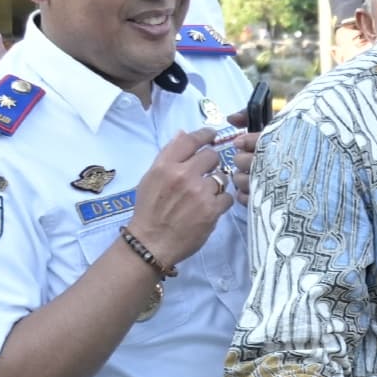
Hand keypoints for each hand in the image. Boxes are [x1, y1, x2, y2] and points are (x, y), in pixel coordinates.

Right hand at [128, 125, 238, 267]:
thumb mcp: (150, 178)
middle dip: (211, 162)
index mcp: (165, 166)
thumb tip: (183, 134)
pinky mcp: (211, 210)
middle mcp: (183, 175)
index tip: (211, 135)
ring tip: (206, 194)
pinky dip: (221, 201)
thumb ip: (167, 157)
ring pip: (222, 176)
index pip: (190, 140)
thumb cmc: (149, 210)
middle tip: (206, 172)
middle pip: (211, 155)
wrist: (151, 243)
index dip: (204, 135)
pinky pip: (227, 197)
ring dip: (217, 183)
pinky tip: (211, 207)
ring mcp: (199, 193)